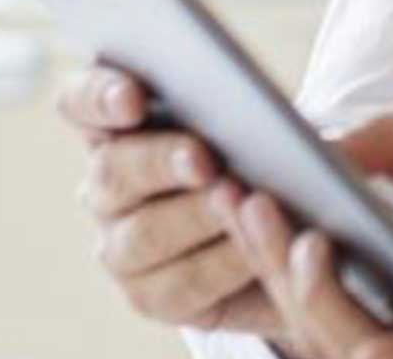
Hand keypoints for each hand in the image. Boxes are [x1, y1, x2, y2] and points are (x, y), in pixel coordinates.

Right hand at [57, 67, 287, 340]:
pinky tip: (255, 253)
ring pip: (141, 236)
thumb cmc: (276, 153)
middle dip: (159, 161)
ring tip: (238, 204)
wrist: (298, 225)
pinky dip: (219, 266)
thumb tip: (310, 130)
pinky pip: (179, 285)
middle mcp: (109, 184)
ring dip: (192, 219)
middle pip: (112, 170)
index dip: (100, 96)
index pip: (82, 101)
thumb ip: (264, 108)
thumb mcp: (273, 119)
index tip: (133, 96)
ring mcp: (122, 244)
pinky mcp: (154, 295)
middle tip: (204, 158)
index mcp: (117, 124)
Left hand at [219, 116, 392, 358]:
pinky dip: (277, 273)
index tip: (337, 284)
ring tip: (236, 201)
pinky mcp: (370, 350)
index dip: (380, 335)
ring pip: (314, 336)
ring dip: (270, 270)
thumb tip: (325, 147)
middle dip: (294, 274)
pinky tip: (246, 221)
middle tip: (258, 204)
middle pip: (342, 340)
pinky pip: (311, 324)